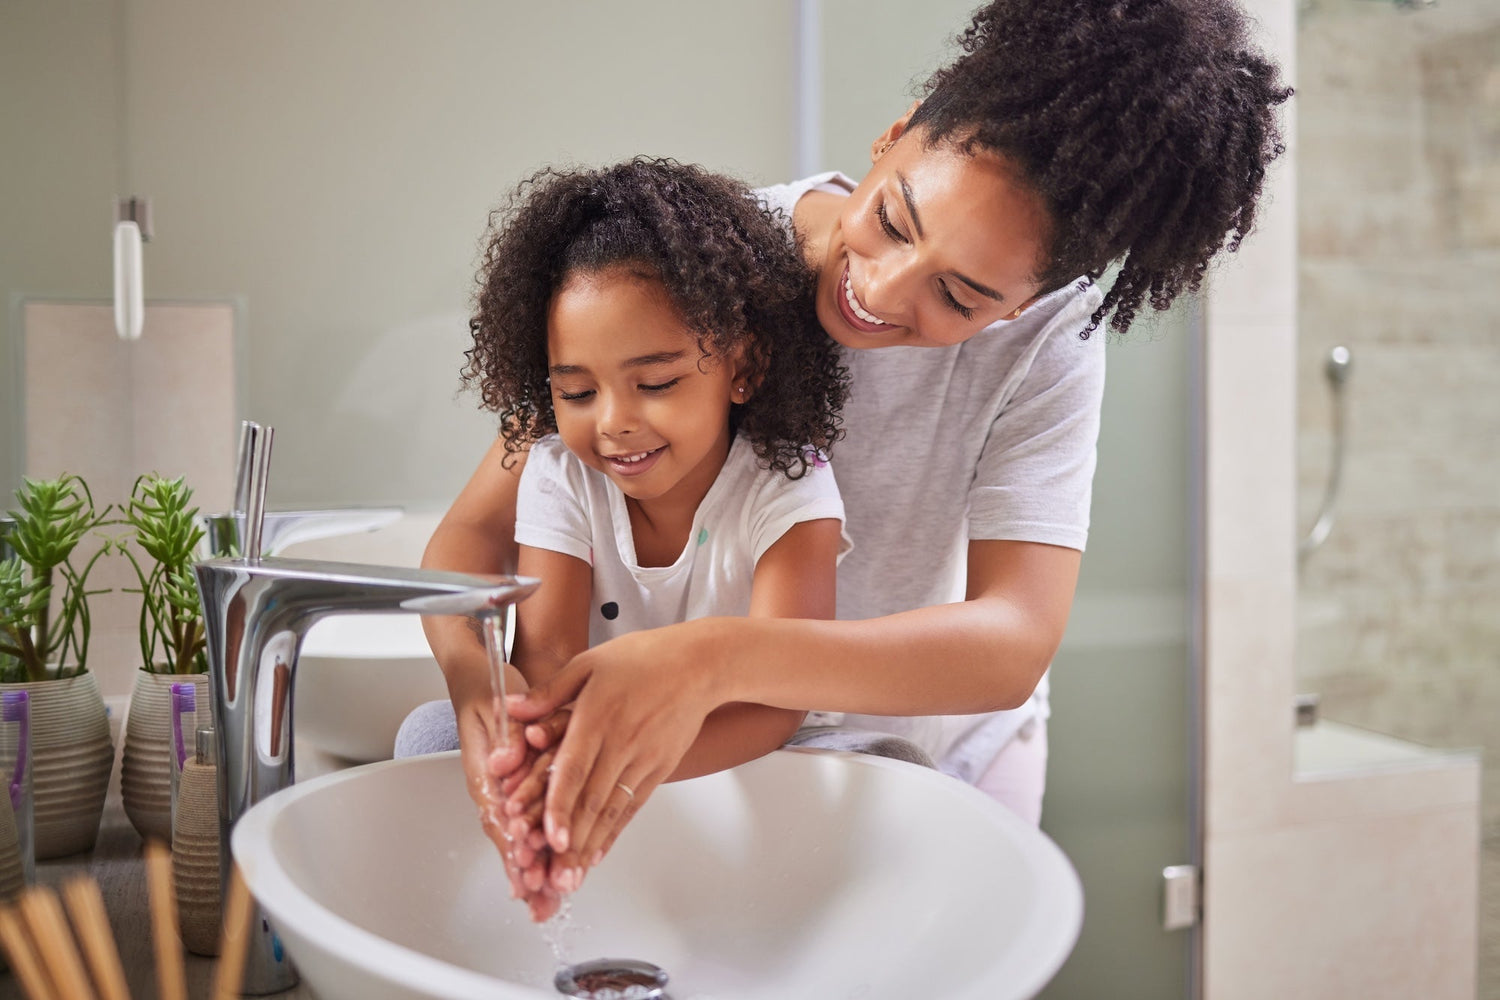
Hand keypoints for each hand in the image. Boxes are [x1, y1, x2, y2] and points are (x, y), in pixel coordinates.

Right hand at [453, 684, 561, 919]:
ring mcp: (503, 789)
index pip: (499, 816)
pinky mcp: (516, 787)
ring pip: (518, 836)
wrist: (481, 678)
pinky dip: (538, 849)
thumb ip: (505, 735)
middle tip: (542, 900)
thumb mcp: (498, 704)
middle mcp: (492, 786)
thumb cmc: (490, 690)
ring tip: (547, 900)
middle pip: (507, 837)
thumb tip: (505, 763)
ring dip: (531, 868)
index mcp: (486, 771)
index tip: (528, 866)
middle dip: (525, 870)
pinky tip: (548, 872)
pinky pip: (526, 824)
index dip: (514, 844)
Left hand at [506, 621, 721, 878]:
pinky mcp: (658, 769)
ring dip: (589, 846)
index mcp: (597, 716)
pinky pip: (632, 807)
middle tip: (553, 874)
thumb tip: (513, 708)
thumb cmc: (644, 658)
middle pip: (592, 800)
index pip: (575, 769)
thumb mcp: (590, 662)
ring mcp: (642, 759)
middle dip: (571, 841)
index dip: (560, 805)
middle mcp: (620, 743)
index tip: (549, 836)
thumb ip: (550, 692)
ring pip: (612, 810)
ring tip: (571, 877)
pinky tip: (597, 854)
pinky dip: (614, 833)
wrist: (699, 665)